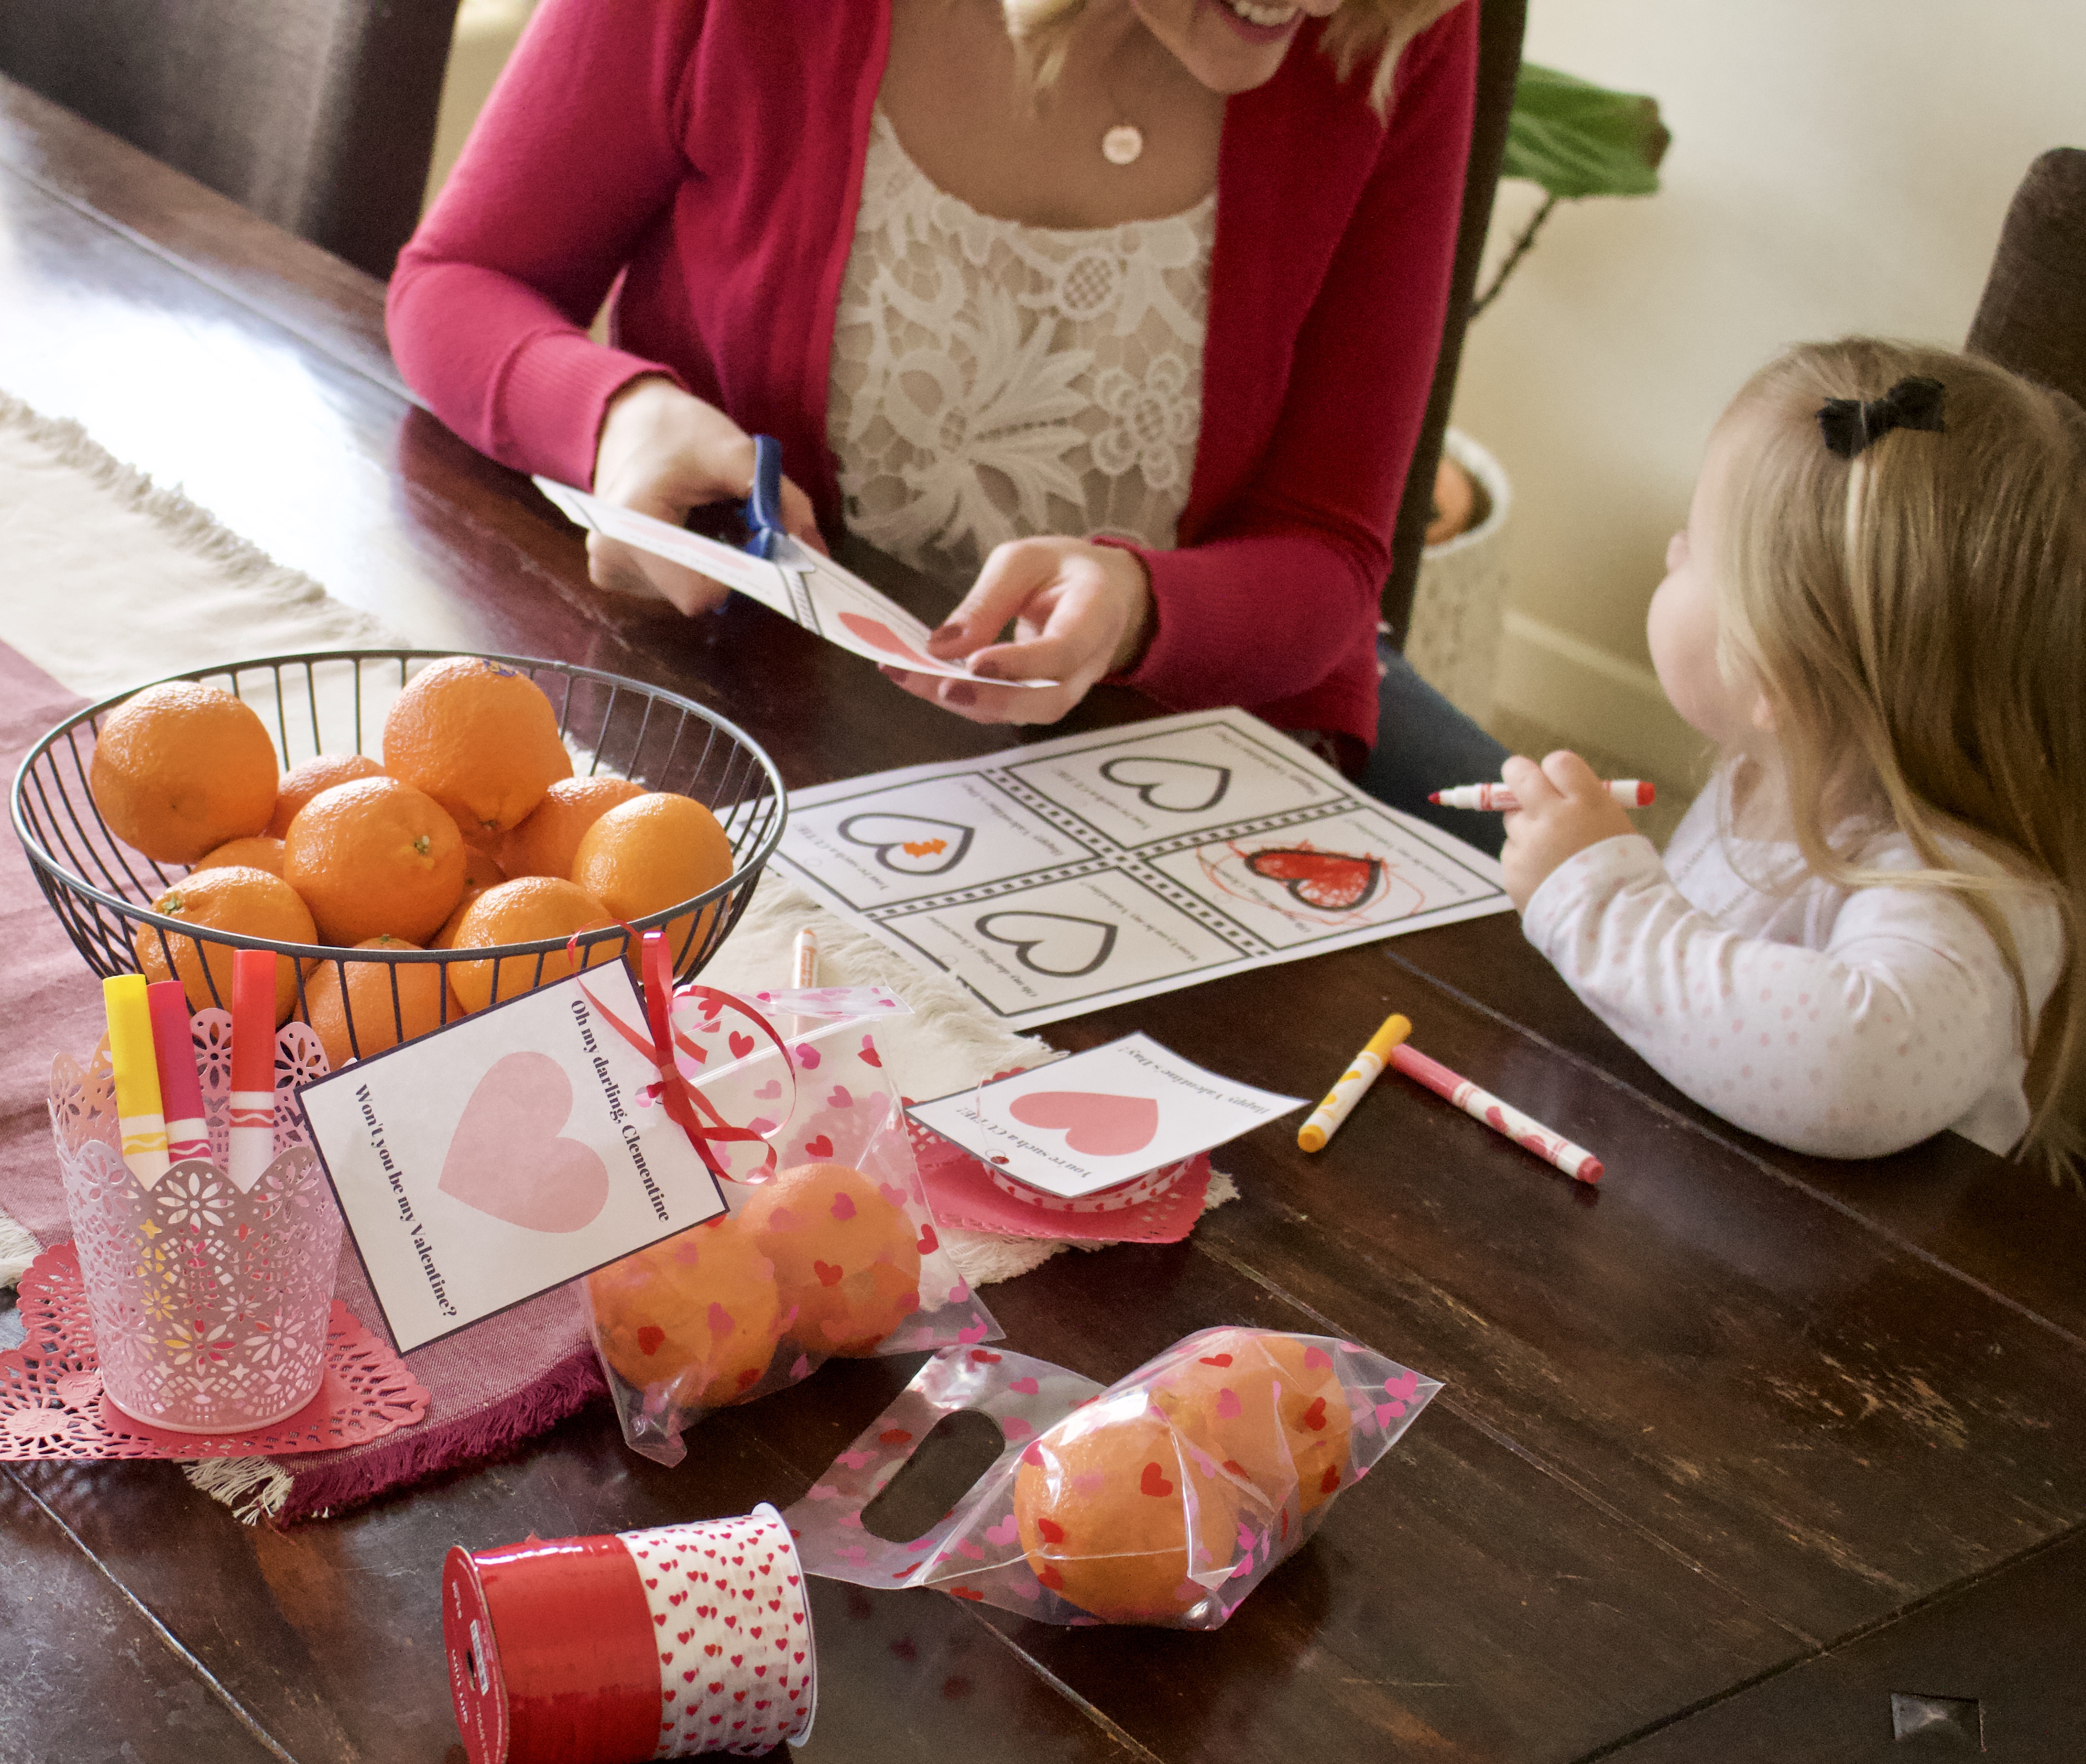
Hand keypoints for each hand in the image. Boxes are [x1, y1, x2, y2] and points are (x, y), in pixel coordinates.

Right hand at [588, 376, 824, 614]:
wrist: (627, 421)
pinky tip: (690, 530)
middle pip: (700, 595)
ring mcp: (612, 571)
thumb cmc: (677, 431)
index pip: (700, 593)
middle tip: (739, 521)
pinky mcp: (618, 575)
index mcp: (631, 528)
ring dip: (716, 564)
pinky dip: (697, 565)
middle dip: (735, 565)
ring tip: (708, 519)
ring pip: (691, 593)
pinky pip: (675, 587)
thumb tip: (814, 552)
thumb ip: (780, 500)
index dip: (743, 575)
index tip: (765, 544)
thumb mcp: (735, 452)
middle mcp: (612, 560)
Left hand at [880, 536, 1151, 724]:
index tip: (974, 663)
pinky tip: (925, 682)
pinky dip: (968, 700)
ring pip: (1027, 713)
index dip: (1021, 663)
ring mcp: (1071, 687)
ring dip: (971, 704)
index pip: (1064, 650)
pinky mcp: (1044, 698)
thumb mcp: (1023, 561)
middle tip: (942, 688)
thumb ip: (987, 601)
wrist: (1102, 593)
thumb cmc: (1061, 569)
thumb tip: (941, 647)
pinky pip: (1009, 709)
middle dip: (994, 700)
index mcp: (1095, 612)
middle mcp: (1090, 661)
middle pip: (1050, 699)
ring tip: (917, 681)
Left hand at [1499, 750, 1637, 911]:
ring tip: (1553, 855)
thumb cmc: (1625, 876)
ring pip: (1513, 819)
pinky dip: (1525, 861)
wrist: (1611, 924)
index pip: (1558, 762)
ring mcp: (1528, 842)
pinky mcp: (1513, 868)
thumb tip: (1564, 792)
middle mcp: (1552, 815)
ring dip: (1527, 828)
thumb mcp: (1619, 829)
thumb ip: (1589, 807)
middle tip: (1522, 784)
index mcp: (1586, 801)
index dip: (1555, 770)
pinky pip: (1513, 853)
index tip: (1556, 779)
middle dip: (1519, 775)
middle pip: (1519, 774)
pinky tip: (1547, 877)